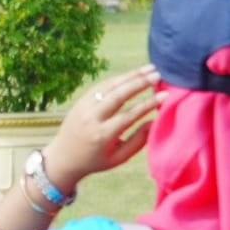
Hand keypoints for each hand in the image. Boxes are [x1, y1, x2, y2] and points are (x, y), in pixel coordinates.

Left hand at [43, 66, 162, 193]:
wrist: (63, 158)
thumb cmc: (96, 160)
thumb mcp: (119, 158)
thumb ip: (138, 141)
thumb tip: (155, 120)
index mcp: (103, 135)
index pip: (129, 115)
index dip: (149, 104)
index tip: (165, 95)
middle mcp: (92, 118)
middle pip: (118, 95)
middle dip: (140, 83)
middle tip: (158, 75)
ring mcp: (84, 107)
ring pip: (110, 86)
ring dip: (131, 75)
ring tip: (150, 68)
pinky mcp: (81, 101)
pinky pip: (101, 86)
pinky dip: (118, 79)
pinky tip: (132, 74)